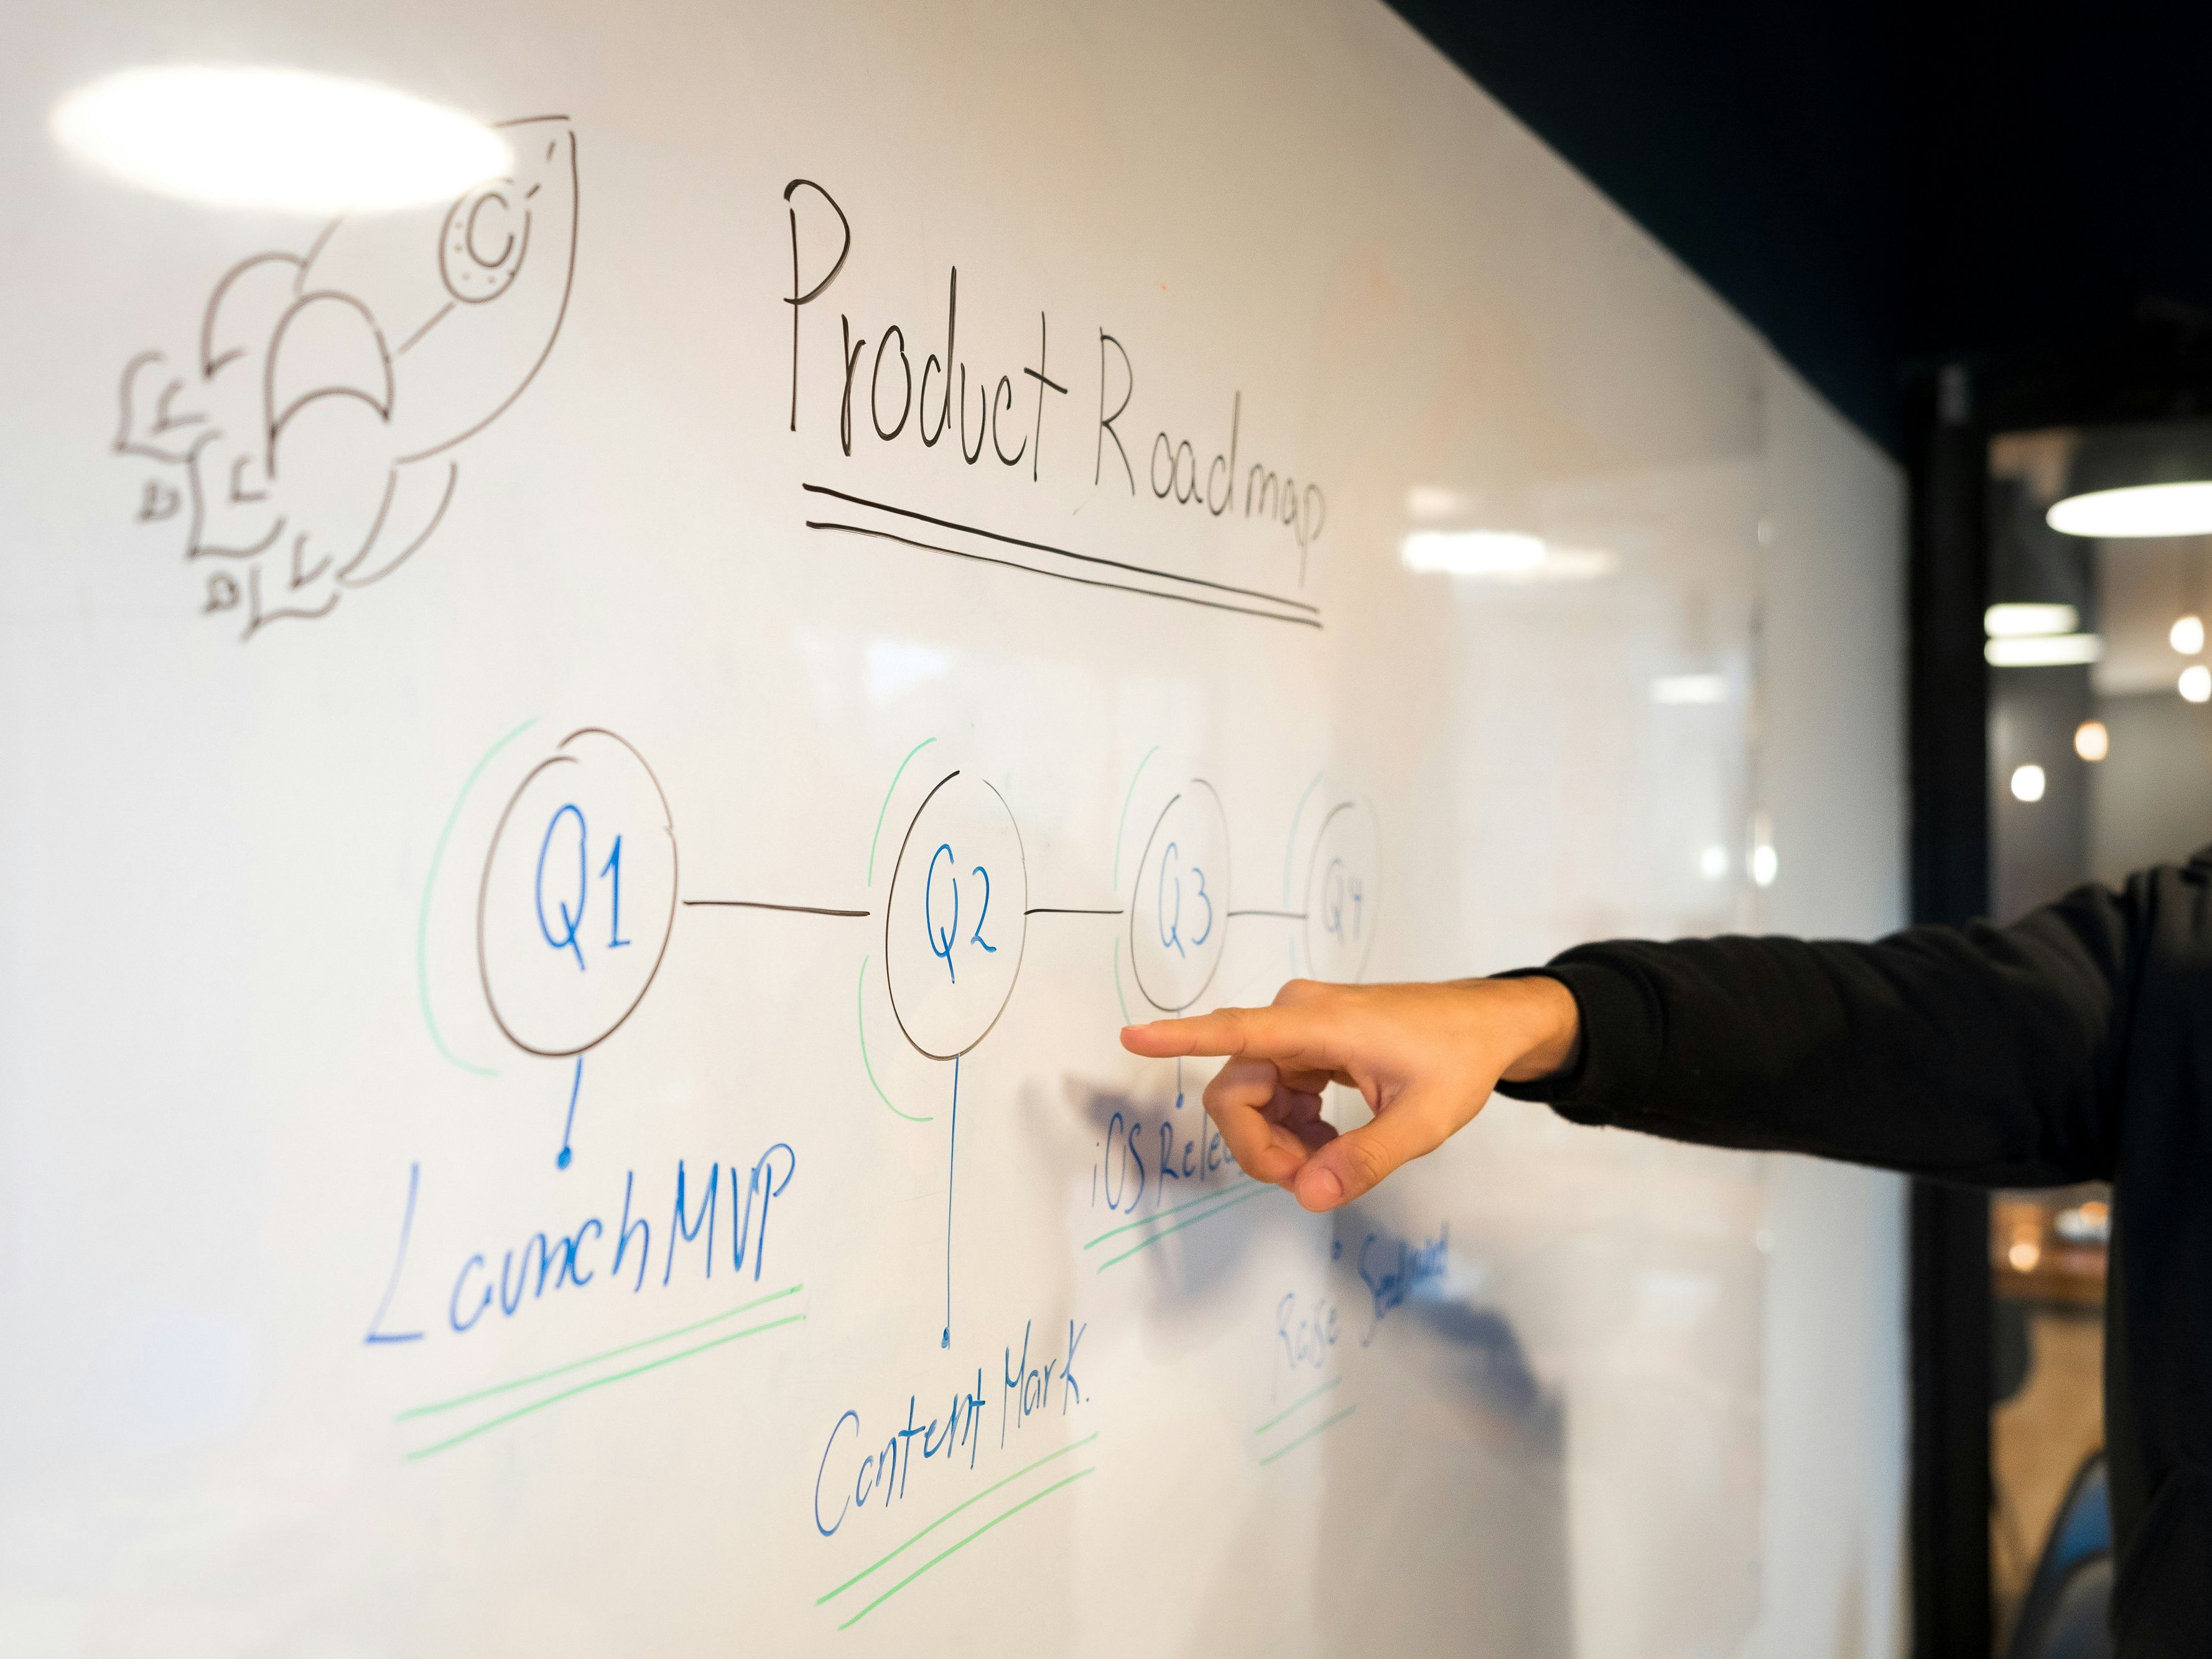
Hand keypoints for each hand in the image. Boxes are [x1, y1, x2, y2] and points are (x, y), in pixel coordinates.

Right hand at [1119, 976, 1577, 1211]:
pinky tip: (1327, 1142)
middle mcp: (1297, 1017)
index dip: (1180, 1038)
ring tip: (1329, 1164)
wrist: (1488, 1024)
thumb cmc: (1459, 1060)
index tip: (1131, 1035)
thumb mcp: (1424, 1122)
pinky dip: (1291, 1127)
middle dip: (1260, 1146)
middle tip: (1311, 1181)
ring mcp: (1299, 1029)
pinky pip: (1272, 1092)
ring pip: (1250, 1097)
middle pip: (1236, 1091)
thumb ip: (1364, 1160)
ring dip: (1277, 1142)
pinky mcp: (1306, 1043)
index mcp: (1319, 1023)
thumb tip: (1309, 1197)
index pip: (1236, 1030)